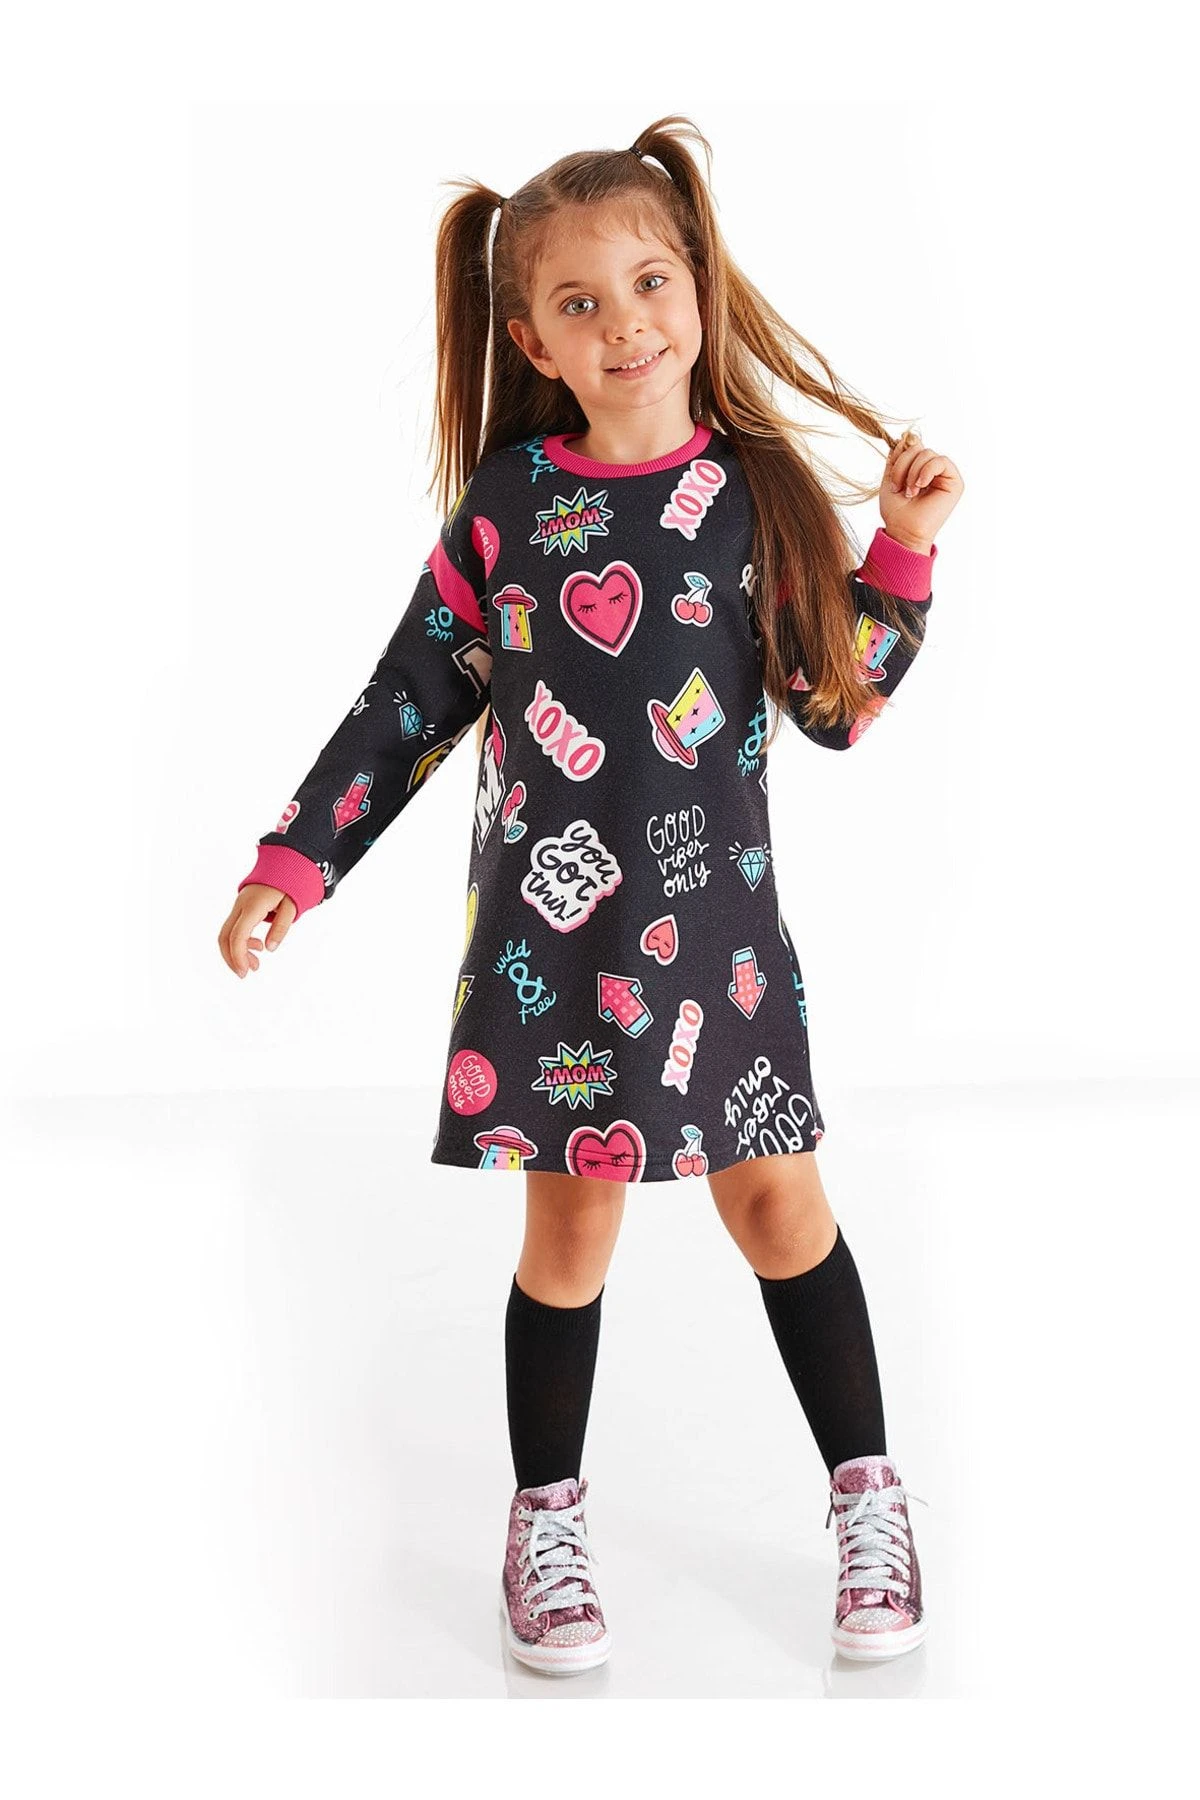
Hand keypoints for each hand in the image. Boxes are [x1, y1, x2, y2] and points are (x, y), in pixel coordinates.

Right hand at [218, 884, 297, 978]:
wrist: (283, 865)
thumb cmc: (289, 885)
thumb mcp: (291, 907)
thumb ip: (281, 927)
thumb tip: (270, 948)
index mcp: (252, 907)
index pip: (237, 936)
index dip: (237, 956)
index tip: (244, 972)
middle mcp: (240, 907)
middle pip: (224, 936)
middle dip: (231, 958)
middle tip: (246, 973)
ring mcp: (238, 907)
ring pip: (226, 933)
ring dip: (236, 952)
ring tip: (256, 964)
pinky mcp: (240, 908)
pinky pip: (233, 928)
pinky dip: (240, 942)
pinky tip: (257, 947)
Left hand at [879, 431, 963, 551]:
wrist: (903, 531)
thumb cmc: (896, 511)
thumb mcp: (890, 477)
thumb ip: (898, 456)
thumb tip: (909, 435)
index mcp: (919, 469)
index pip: (912, 446)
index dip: (900, 456)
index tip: (892, 480)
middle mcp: (933, 470)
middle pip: (919, 447)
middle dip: (903, 465)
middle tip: (898, 487)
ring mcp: (944, 475)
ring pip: (928, 453)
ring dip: (912, 471)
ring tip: (909, 491)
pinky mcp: (954, 482)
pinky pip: (941, 461)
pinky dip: (926, 471)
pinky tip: (919, 486)